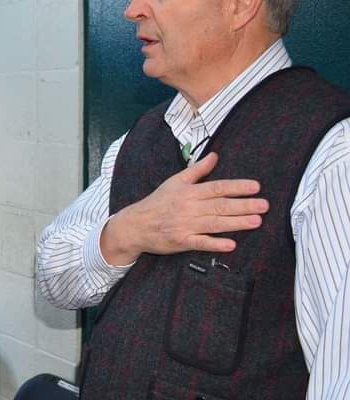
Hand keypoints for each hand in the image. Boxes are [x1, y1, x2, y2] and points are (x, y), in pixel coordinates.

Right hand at [100, 152, 268, 265]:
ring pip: (215, 223)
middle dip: (244, 205)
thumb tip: (215, 155)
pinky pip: (201, 243)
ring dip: (237, 223)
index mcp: (189, 192)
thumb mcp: (175, 182)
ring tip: (257, 221)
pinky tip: (231, 244)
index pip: (217, 188)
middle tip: (264, 205)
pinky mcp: (181, 242)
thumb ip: (197, 170)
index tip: (255, 187)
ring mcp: (185, 225)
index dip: (237, 187)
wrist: (135, 225)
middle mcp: (189, 208)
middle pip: (220, 206)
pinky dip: (215, 244)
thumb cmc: (157, 202)